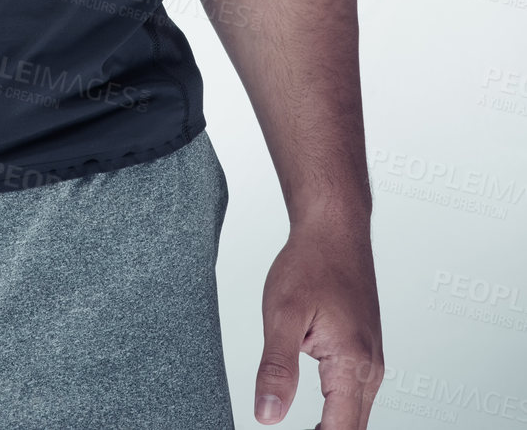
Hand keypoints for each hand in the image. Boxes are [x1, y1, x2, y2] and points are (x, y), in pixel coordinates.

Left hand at [253, 221, 383, 429]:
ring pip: (356, 415)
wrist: (334, 229)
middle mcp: (370, 367)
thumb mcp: (282, 313)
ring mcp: (371, 360)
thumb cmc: (312, 262)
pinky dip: (338, 413)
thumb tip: (267, 415)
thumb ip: (275, 368)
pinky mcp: (365, 352)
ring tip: (301, 428)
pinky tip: (317, 419)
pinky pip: (356, 396)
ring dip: (333, 429)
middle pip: (353, 429)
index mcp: (353, 363)